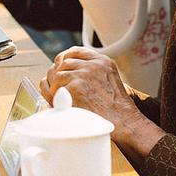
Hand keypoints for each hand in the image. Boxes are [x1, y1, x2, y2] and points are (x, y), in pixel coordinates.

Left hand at [41, 47, 164, 159]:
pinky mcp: (74, 87)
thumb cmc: (115, 109)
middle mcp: (93, 65)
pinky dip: (53, 95)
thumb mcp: (108, 81)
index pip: (75, 51)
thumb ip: (92, 72)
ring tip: (61, 98)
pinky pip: (53, 87)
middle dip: (57, 74)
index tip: (59, 66)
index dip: (63, 59)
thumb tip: (64, 67)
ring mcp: (83, 74)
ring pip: (57, 74)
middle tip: (57, 87)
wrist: (122, 123)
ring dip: (55, 86)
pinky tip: (61, 103)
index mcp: (103, 61)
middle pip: (63, 62)